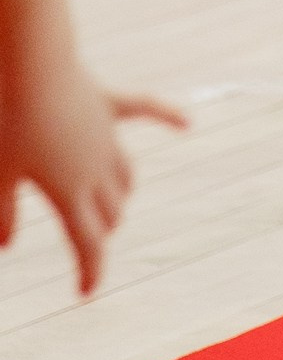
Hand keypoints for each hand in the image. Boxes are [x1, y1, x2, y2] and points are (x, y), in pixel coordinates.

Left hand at [0, 55, 185, 295]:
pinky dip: (167, 118)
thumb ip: (3, 213)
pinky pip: (146, 110)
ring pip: (126, 177)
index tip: (85, 291)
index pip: (88, 243)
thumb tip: (7, 246)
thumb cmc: (8, 123)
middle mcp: (96, 170)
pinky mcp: (108, 104)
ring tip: (107, 202)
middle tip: (86, 236)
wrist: (31, 68)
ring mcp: (107, 136)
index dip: (89, 270)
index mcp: (69, 192)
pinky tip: (187, 124)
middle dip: (100, 229)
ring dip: (119, 195)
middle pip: (111, 212)